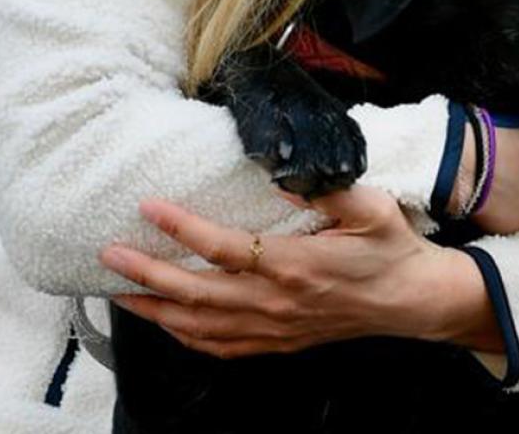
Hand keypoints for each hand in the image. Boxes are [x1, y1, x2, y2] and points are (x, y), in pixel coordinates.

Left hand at [99, 184, 499, 358]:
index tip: (149, 207)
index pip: (224, 249)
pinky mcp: (276, 342)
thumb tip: (279, 173)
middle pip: (196, 294)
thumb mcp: (370, 208)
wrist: (411, 301)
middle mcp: (276, 302)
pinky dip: (183, 335)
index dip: (182, 229)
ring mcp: (273, 328)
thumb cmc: (389, 249)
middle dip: (146, 273)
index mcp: (295, 265)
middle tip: (108, 255)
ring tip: (117, 290)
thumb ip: (325, 190)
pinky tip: (163, 321)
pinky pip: (219, 346)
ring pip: (198, 326)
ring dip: (154, 308)